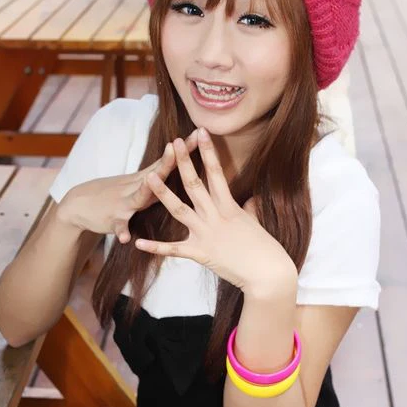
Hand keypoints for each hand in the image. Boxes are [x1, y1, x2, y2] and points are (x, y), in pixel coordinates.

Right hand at [56, 129, 199, 241]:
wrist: (78, 205)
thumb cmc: (112, 194)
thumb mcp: (134, 184)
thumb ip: (155, 179)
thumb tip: (177, 168)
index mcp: (143, 181)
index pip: (165, 162)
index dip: (181, 150)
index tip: (197, 136)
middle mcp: (134, 188)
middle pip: (155, 173)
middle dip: (169, 161)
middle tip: (179, 147)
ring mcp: (123, 203)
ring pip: (138, 196)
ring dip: (145, 190)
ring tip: (151, 182)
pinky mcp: (111, 219)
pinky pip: (118, 226)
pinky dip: (122, 230)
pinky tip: (125, 237)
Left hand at [134, 128, 296, 291]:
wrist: (268, 274)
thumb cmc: (266, 248)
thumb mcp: (255, 222)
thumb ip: (248, 208)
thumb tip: (249, 199)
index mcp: (229, 206)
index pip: (216, 173)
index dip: (208, 151)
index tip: (201, 131)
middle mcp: (215, 216)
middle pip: (195, 184)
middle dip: (183, 162)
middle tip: (174, 141)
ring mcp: (206, 234)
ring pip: (179, 210)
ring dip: (162, 193)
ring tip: (148, 177)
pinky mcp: (200, 254)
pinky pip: (173, 249)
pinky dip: (155, 247)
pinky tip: (138, 242)